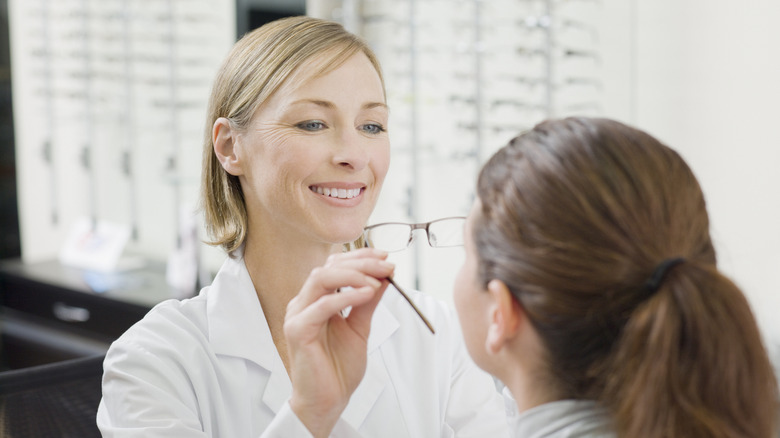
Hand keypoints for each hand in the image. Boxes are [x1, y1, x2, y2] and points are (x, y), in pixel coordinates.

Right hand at [284, 248, 393, 436]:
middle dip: (361, 263)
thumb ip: (368, 302)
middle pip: (328, 267)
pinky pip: (322, 306)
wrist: (329, 400)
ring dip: (353, 275)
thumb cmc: (339, 368)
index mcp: (315, 300)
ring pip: (321, 279)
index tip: (385, 258)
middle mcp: (303, 303)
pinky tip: (367, 294)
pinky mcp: (297, 330)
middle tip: (386, 266)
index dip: (359, 257)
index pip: (334, 265)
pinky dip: (346, 297)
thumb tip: (384, 277)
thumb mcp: (360, 327)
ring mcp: (297, 315)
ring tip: (378, 280)